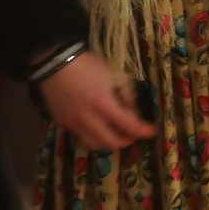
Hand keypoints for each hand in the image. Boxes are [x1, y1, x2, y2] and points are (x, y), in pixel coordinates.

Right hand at [39, 51, 153, 152]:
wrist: (56, 64)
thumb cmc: (89, 66)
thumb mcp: (115, 75)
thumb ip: (128, 96)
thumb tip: (134, 113)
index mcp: (103, 104)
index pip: (129, 126)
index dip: (143, 131)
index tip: (152, 132)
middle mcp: (87, 118)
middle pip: (112, 142)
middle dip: (128, 140)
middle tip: (134, 133)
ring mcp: (73, 123)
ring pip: (95, 145)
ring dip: (109, 142)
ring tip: (117, 133)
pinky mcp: (62, 124)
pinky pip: (81, 137)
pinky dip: (94, 137)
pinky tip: (99, 128)